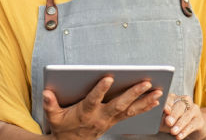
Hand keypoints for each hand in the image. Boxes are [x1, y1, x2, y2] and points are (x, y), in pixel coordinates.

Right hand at [43, 76, 162, 139]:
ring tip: (158, 91)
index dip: (100, 90)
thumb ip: (50, 104)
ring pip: (130, 110)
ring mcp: (110, 120)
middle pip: (119, 104)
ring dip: (145, 100)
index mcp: (85, 113)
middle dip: (133, 93)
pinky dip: (145, 107)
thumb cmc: (62, 126)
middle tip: (146, 82)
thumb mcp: (53, 117)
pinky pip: (132, 114)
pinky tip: (156, 100)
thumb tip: (46, 93)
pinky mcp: (116, 121)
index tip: (108, 78)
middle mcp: (100, 117)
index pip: (93, 100)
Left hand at [160, 94, 205, 139]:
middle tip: (168, 122)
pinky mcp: (199, 120)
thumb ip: (161, 118)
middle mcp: (185, 101)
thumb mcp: (166, 120)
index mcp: (175, 98)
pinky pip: (192, 125)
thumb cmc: (176, 121)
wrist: (193, 126)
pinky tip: (179, 136)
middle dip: (173, 114)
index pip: (170, 98)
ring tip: (173, 131)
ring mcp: (194, 110)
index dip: (167, 104)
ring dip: (179, 124)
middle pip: (180, 105)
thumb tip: (154, 120)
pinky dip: (185, 131)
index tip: (164, 110)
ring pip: (187, 115)